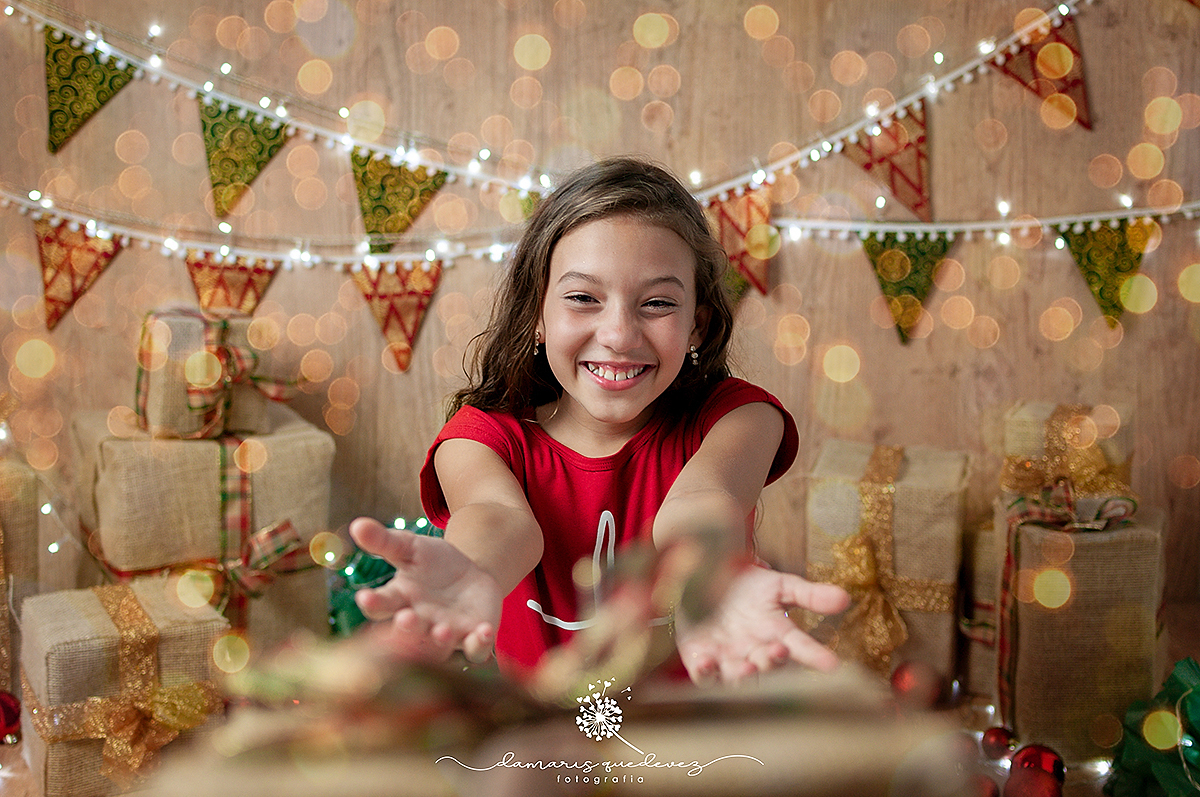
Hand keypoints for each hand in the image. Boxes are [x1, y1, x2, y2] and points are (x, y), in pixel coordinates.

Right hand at [349, 517, 502, 663]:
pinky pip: (475, 650)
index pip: (380, 606)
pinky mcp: (473, 638)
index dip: (372, 603)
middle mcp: (419, 624)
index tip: (365, 597)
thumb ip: (385, 541)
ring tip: (442, 630)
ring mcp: (446, 634)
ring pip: (439, 647)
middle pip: (408, 632)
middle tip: (407, 618)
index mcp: (398, 601)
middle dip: (407, 627)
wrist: (471, 573)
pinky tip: (482, 632)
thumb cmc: (432, 562)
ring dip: (440, 642)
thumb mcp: (410, 547)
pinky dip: (478, 644)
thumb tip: (357, 524)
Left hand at [673, 564, 850, 684]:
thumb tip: (845, 598)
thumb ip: (808, 595)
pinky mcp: (700, 657)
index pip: (801, 647)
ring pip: (738, 674)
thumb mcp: (779, 585)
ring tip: (749, 667)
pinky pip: (703, 672)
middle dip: (773, 661)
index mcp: (776, 635)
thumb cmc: (746, 585)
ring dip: (743, 674)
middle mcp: (754, 651)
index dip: (816, 657)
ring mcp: (728, 657)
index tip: (832, 664)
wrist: (707, 577)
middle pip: (767, 663)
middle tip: (778, 652)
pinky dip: (705, 671)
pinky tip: (707, 663)